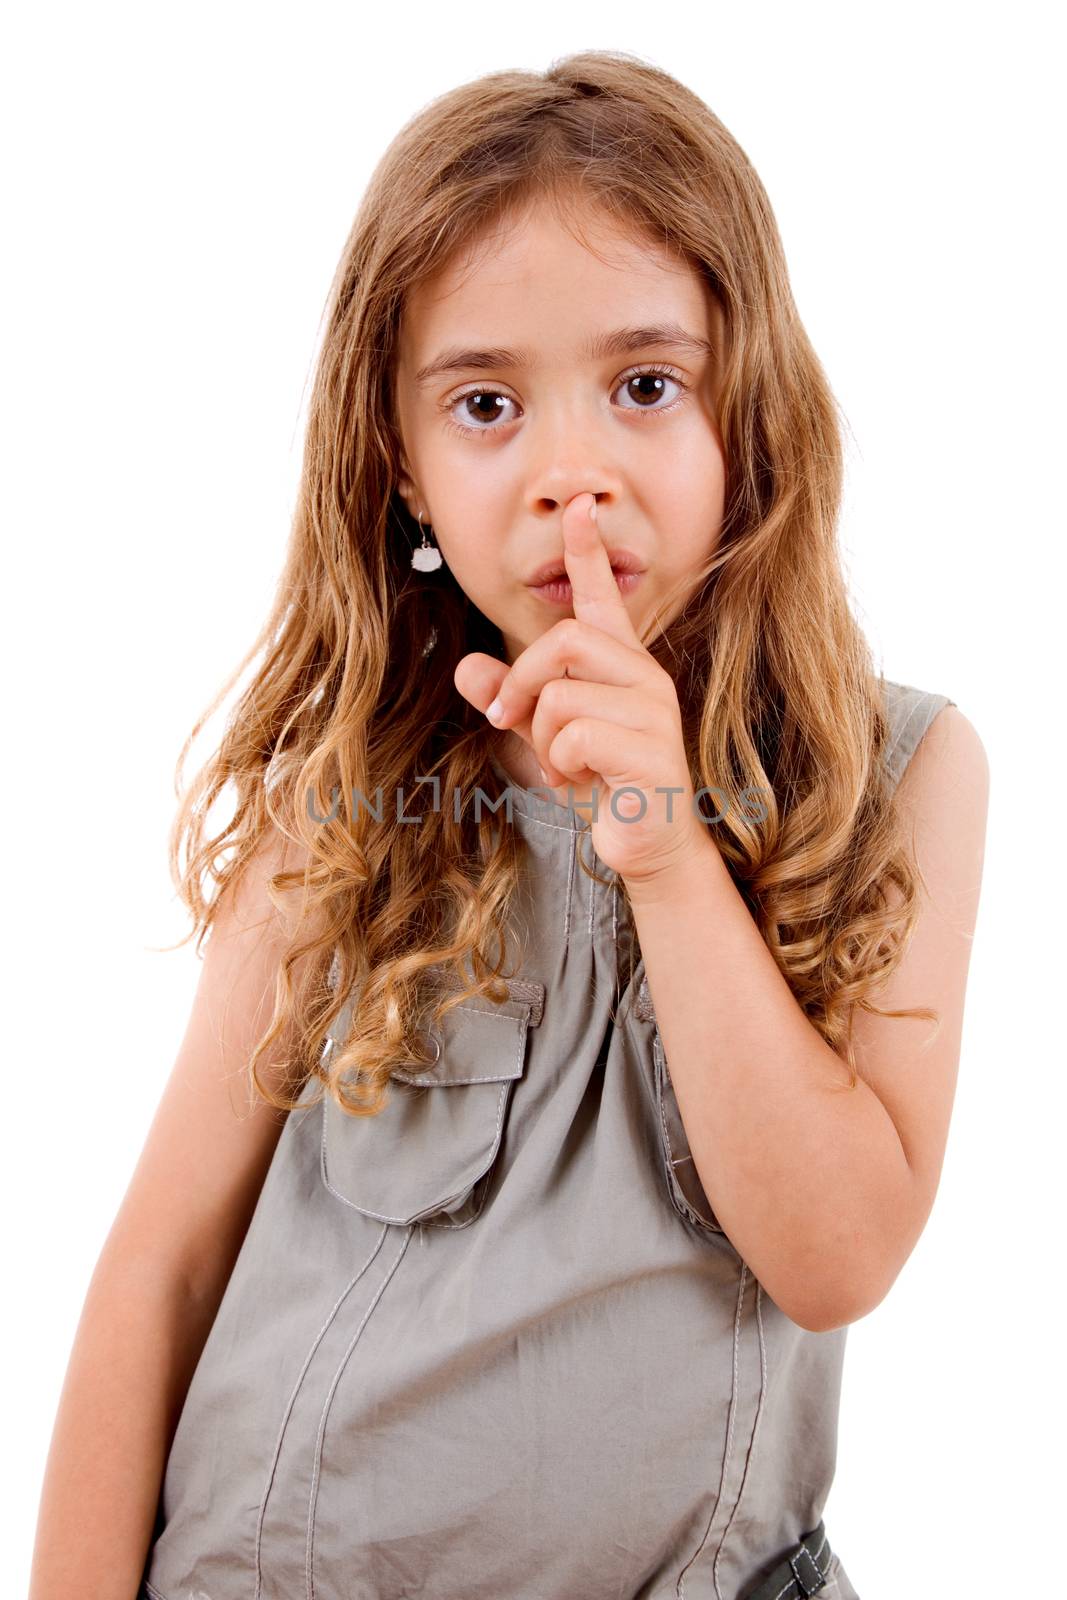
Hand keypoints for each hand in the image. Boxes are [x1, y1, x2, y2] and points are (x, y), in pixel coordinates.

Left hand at [454, 492, 711, 884]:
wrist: (649, 844)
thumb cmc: (603, 784)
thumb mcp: (544, 738)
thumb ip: (510, 701)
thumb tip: (463, 668)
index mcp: (621, 665)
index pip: (603, 595)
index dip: (587, 550)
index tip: (578, 504)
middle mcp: (644, 677)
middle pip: (565, 641)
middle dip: (521, 681)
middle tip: (507, 721)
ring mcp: (653, 713)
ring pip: (562, 694)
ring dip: (542, 740)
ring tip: (564, 767)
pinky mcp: (653, 752)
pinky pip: (576, 737)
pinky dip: (561, 765)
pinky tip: (581, 783)